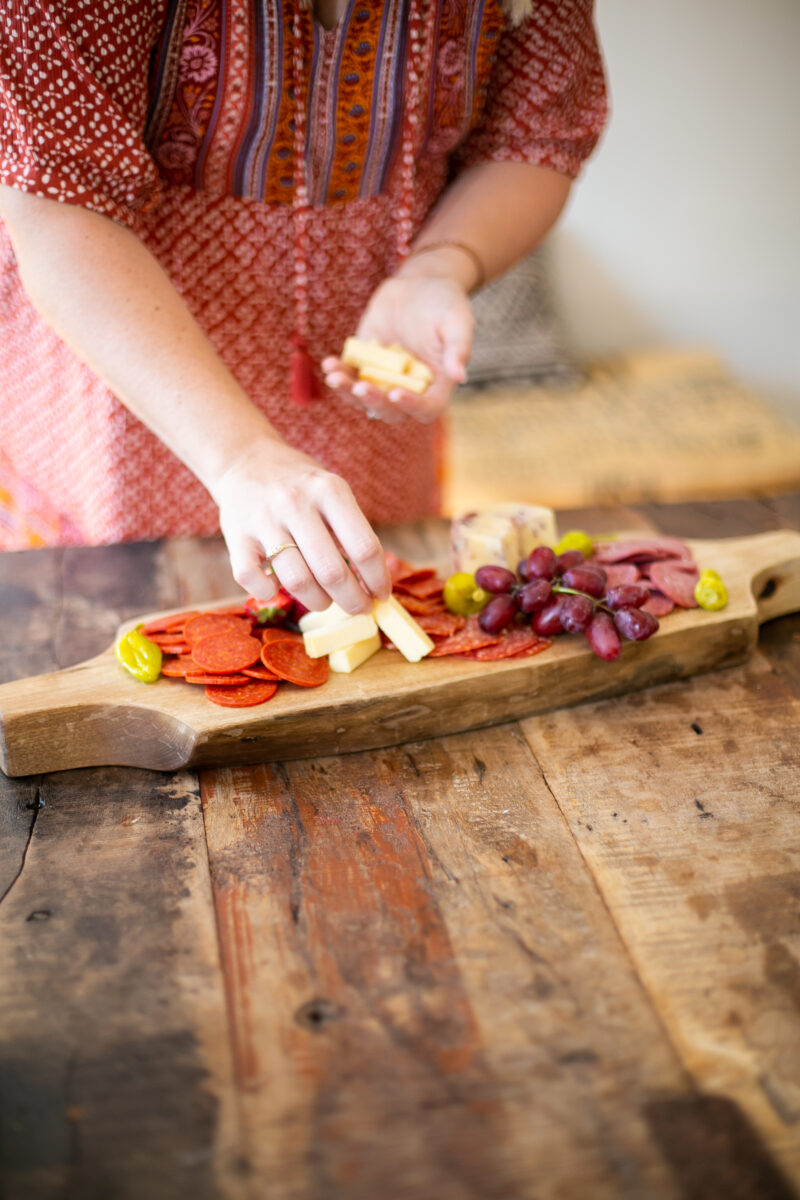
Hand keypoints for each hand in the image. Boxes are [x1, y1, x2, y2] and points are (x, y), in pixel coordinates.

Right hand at [211, 439, 390, 611]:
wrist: (244, 459)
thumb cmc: (299, 485)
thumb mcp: (331, 491)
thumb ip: (350, 530)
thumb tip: (374, 583)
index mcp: (329, 490)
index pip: (364, 547)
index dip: (378, 580)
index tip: (381, 595)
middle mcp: (295, 503)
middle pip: (332, 572)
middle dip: (352, 600)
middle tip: (358, 607)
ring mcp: (263, 520)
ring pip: (298, 581)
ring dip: (318, 602)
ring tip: (324, 601)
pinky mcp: (236, 537)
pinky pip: (255, 581)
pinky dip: (270, 593)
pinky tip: (280, 588)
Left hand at [322, 269, 473, 423]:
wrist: (419, 283)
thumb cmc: (445, 302)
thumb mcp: (458, 320)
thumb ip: (460, 348)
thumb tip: (459, 376)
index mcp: (436, 385)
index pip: (426, 408)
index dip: (411, 406)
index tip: (395, 393)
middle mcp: (410, 388)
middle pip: (391, 411)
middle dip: (374, 401)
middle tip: (360, 386)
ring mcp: (384, 378)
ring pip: (364, 399)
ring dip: (348, 392)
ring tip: (334, 375)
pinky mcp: (364, 364)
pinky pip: (349, 376)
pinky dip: (337, 373)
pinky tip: (329, 363)